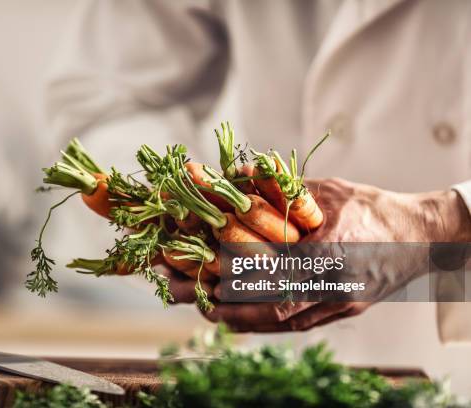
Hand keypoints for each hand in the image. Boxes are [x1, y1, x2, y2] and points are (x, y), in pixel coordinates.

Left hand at [197, 178, 469, 331]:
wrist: (419, 236)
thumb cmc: (372, 209)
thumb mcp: (332, 191)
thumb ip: (288, 189)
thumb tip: (243, 176)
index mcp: (332, 249)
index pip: (280, 272)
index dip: (244, 282)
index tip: (214, 282)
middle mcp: (336, 282)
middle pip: (277, 307)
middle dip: (236, 309)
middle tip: (202, 304)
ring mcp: (342, 301)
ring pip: (287, 321)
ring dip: (248, 322)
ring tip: (215, 315)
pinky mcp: (346, 310)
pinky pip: (302, 324)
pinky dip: (271, 324)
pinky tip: (248, 320)